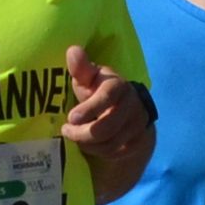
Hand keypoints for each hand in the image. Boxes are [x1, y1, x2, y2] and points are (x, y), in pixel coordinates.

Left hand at [58, 46, 151, 166]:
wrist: (127, 109)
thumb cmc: (99, 90)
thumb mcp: (89, 78)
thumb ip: (81, 68)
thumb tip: (73, 51)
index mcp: (119, 86)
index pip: (107, 97)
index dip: (89, 109)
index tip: (71, 118)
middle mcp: (132, 105)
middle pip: (106, 128)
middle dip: (82, 134)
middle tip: (67, 130)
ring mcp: (137, 125)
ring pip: (110, 144)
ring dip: (87, 144)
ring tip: (75, 137)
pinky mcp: (138, 141)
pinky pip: (115, 153)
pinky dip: (99, 152)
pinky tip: (90, 145)